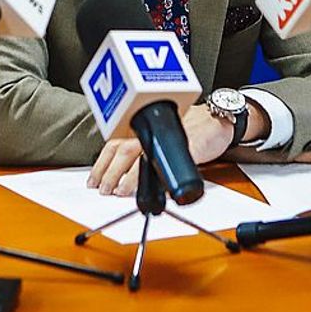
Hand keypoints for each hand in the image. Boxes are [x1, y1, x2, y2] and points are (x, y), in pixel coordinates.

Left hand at [86, 103, 233, 195]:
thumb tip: (121, 176)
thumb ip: (141, 152)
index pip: (114, 145)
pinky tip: (155, 191)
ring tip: (120, 192)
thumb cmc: (189, 128)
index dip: (101, 164)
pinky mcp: (188, 148)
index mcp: (143, 129)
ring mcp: (169, 139)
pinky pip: (172, 164)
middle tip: (103, 190)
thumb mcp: (159, 136)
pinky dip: (161, 179)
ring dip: (128, 177)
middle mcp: (152, 132)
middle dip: (110, 173)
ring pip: (141, 156)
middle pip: (122, 151)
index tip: (93, 181)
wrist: (217, 119)